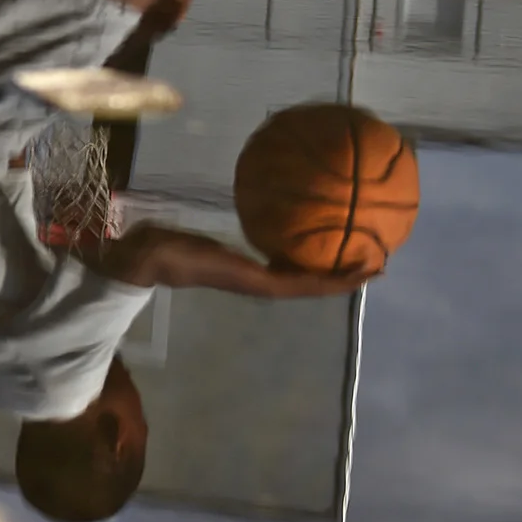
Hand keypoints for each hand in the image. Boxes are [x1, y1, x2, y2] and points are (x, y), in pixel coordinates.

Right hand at [103, 222, 379, 297]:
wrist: (144, 258)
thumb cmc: (170, 254)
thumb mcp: (202, 252)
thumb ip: (232, 260)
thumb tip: (268, 266)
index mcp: (257, 282)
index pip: (310, 286)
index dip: (343, 281)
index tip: (374, 269)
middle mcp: (261, 281)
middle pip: (314, 282)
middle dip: (346, 274)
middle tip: (376, 258)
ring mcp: (253, 273)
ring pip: (302, 273)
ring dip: (328, 265)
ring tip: (352, 248)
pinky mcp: (244, 262)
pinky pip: (285, 259)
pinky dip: (304, 252)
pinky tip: (310, 235)